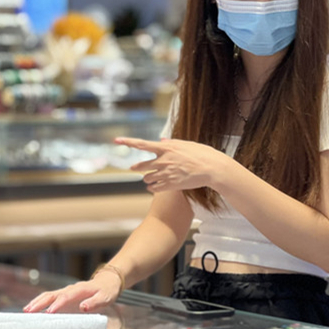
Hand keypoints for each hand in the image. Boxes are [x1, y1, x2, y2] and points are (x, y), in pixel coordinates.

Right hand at [23, 272, 120, 312]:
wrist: (108, 281)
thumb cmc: (107, 291)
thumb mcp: (105, 298)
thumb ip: (94, 302)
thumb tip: (83, 307)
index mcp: (79, 289)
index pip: (66, 297)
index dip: (57, 304)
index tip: (49, 313)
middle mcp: (70, 289)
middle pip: (52, 294)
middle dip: (40, 302)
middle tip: (29, 311)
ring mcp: (65, 292)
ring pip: (48, 295)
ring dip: (37, 302)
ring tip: (26, 310)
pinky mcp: (63, 296)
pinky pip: (49, 299)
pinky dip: (40, 302)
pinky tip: (32, 309)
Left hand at [117, 137, 231, 192]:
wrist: (212, 169)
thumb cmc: (201, 154)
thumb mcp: (186, 144)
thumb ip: (171, 143)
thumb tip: (161, 142)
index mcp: (166, 148)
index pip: (142, 144)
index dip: (128, 142)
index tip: (116, 140)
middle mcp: (163, 160)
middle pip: (141, 166)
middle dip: (137, 167)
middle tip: (135, 168)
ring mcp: (166, 174)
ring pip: (147, 178)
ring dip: (148, 178)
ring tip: (152, 178)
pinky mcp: (170, 185)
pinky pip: (154, 188)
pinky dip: (153, 187)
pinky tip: (156, 186)